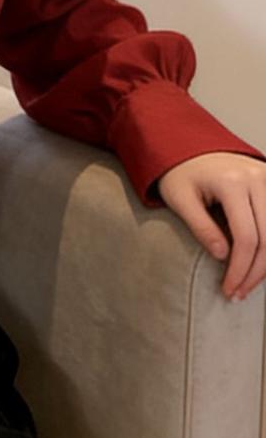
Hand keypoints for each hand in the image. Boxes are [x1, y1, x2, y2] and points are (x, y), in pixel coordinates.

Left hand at [155, 153, 265, 301]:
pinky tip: (258, 264)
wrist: (187, 144)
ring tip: (248, 283)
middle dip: (255, 273)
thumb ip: (201, 227)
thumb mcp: (179, 199)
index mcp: (232, 181)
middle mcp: (256, 177)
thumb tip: (223, 257)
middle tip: (238, 293)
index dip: (239, 269)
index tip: (228, 290)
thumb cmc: (180, 173)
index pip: (246, 237)